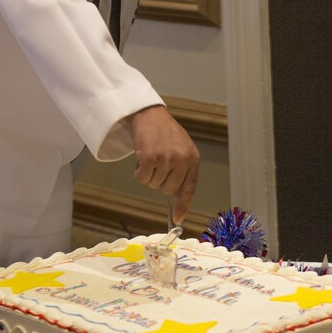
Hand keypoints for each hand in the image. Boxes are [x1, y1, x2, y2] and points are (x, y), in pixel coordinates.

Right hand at [126, 105, 199, 223]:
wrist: (149, 113)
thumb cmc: (164, 132)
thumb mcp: (181, 149)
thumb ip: (182, 171)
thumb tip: (177, 198)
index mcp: (193, 158)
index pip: (189, 188)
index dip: (183, 206)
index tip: (178, 219)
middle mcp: (182, 160)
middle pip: (168, 190)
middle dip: (159, 181)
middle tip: (157, 164)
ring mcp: (166, 159)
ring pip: (153, 184)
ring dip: (148, 174)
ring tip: (150, 155)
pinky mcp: (150, 158)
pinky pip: (141, 178)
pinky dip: (138, 171)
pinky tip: (141, 156)